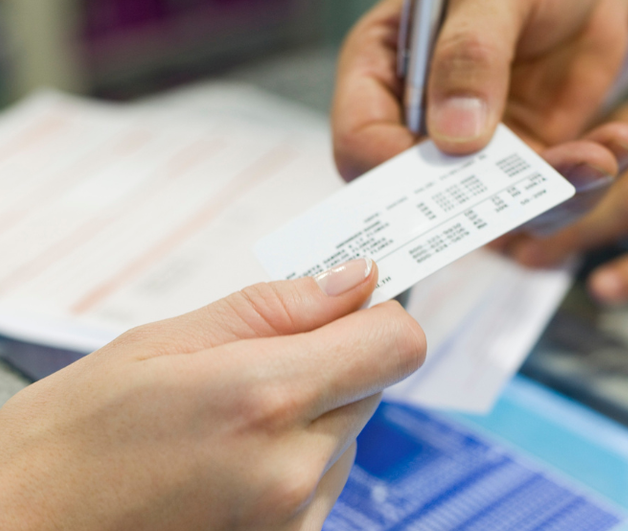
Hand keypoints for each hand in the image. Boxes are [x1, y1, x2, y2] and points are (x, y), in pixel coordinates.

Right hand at [0, 259, 425, 530]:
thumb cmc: (72, 439)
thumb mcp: (163, 343)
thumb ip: (275, 308)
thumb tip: (355, 280)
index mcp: (264, 400)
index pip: (395, 344)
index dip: (377, 312)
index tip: (353, 298)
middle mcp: (294, 471)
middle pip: (373, 384)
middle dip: (332, 359)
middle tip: (261, 356)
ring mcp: (294, 521)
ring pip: (349, 431)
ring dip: (310, 411)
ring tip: (229, 417)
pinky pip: (324, 478)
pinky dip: (295, 456)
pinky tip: (232, 456)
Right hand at [333, 0, 627, 179]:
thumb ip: (470, 54)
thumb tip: (455, 137)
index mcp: (384, 73)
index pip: (361, 143)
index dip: (393, 171)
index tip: (451, 170)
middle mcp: (422, 123)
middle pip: (425, 195)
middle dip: (484, 203)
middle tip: (536, 193)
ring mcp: (477, 150)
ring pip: (498, 208)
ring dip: (551, 197)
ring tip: (599, 160)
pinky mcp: (528, 158)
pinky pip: (549, 194)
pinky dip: (588, 179)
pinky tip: (619, 144)